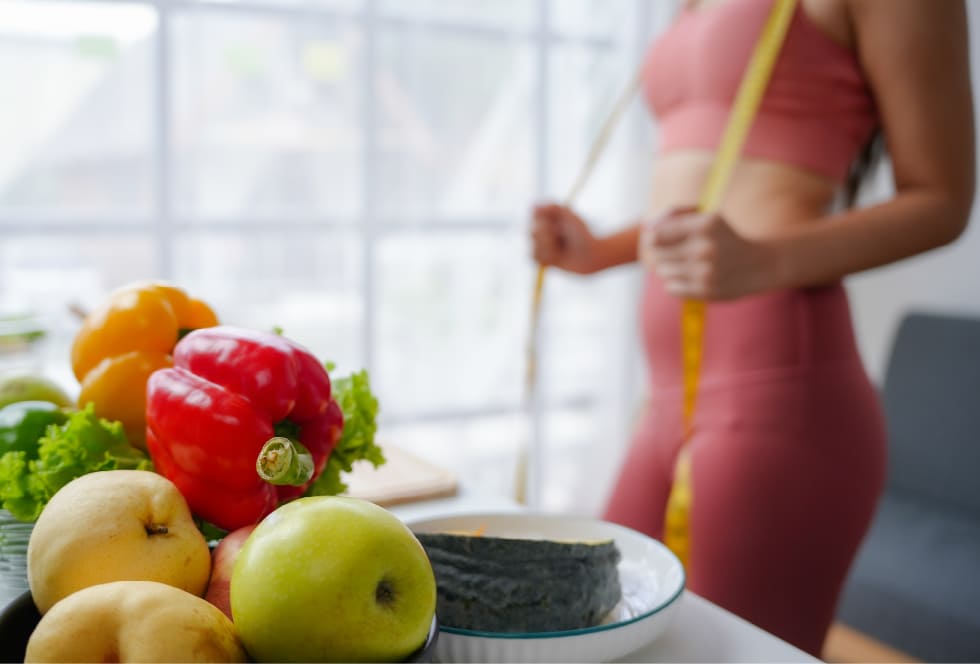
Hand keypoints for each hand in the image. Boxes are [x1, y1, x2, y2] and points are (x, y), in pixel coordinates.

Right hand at [530, 203, 601, 274]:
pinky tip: (557, 257)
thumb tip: (534, 206)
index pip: (534, 214)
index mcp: (546, 216)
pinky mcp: (541, 257)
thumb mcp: (569, 217)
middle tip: (562, 236)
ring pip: (534, 246)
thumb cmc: (581, 234)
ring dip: (550, 248)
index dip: (545, 220)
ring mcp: (539, 243)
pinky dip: (547, 257)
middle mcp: (540, 228)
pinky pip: (535, 257)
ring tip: (562, 249)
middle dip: (548, 236)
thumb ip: (553, 208)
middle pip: (533, 232)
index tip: (558, 221)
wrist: (589, 254)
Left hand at [639, 209, 779, 299]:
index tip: (657, 240)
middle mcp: (705, 248)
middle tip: (675, 253)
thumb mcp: (708, 217)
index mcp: (705, 225)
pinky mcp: (705, 291)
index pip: (656, 235)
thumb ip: (676, 214)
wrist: (760, 264)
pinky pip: (671, 288)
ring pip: (662, 272)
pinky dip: (676, 283)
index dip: (652, 238)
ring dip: (669, 269)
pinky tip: (691, 278)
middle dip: (661, 253)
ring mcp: (705, 272)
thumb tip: (648, 224)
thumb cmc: (726, 238)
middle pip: (657, 254)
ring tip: (687, 265)